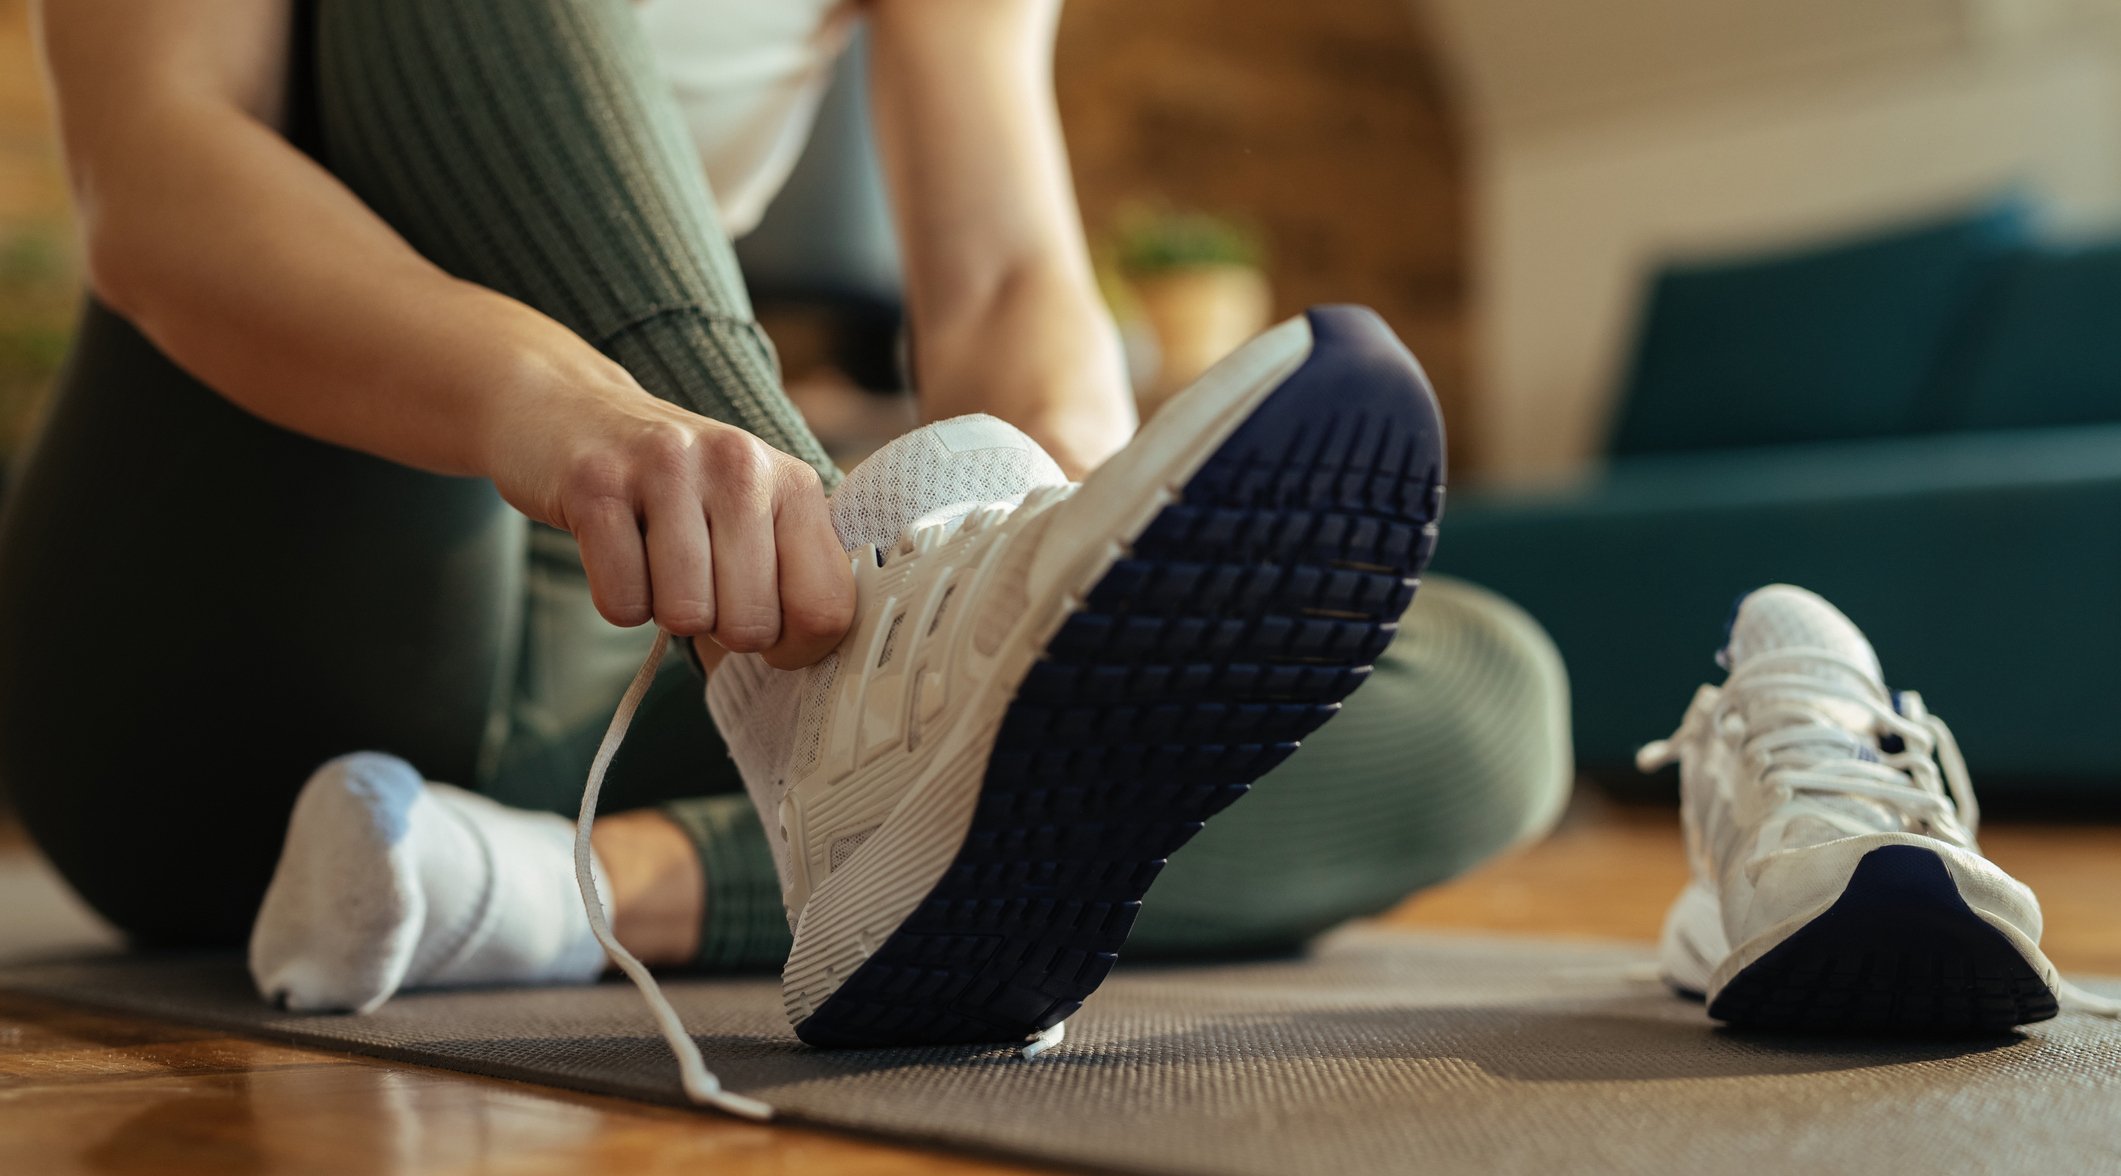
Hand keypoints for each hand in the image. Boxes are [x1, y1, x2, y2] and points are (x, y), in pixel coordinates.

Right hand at [485, 357, 852, 668]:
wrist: (572, 411)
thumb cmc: (677, 484)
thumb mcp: (754, 509)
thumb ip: (794, 573)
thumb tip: (813, 657)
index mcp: (792, 482)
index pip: (825, 607)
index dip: (795, 648)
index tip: (769, 635)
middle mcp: (739, 465)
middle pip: (751, 624)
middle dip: (719, 629)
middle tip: (699, 582)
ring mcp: (667, 469)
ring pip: (685, 614)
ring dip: (665, 610)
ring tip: (656, 559)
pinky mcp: (597, 485)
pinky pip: (622, 602)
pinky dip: (618, 599)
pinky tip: (618, 551)